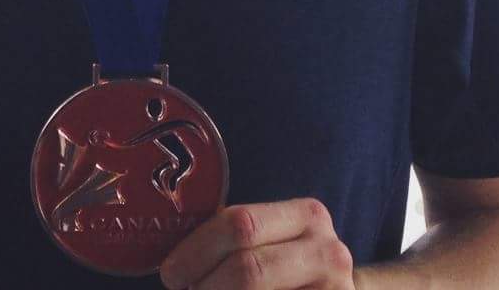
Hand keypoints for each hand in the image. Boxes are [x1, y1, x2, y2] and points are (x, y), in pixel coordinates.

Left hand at [159, 199, 355, 289]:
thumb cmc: (290, 268)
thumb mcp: (274, 241)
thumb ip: (236, 238)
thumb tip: (171, 258)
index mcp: (307, 216)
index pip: (240, 224)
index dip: (197, 250)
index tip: (170, 272)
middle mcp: (328, 252)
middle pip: (247, 269)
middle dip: (204, 286)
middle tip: (184, 289)